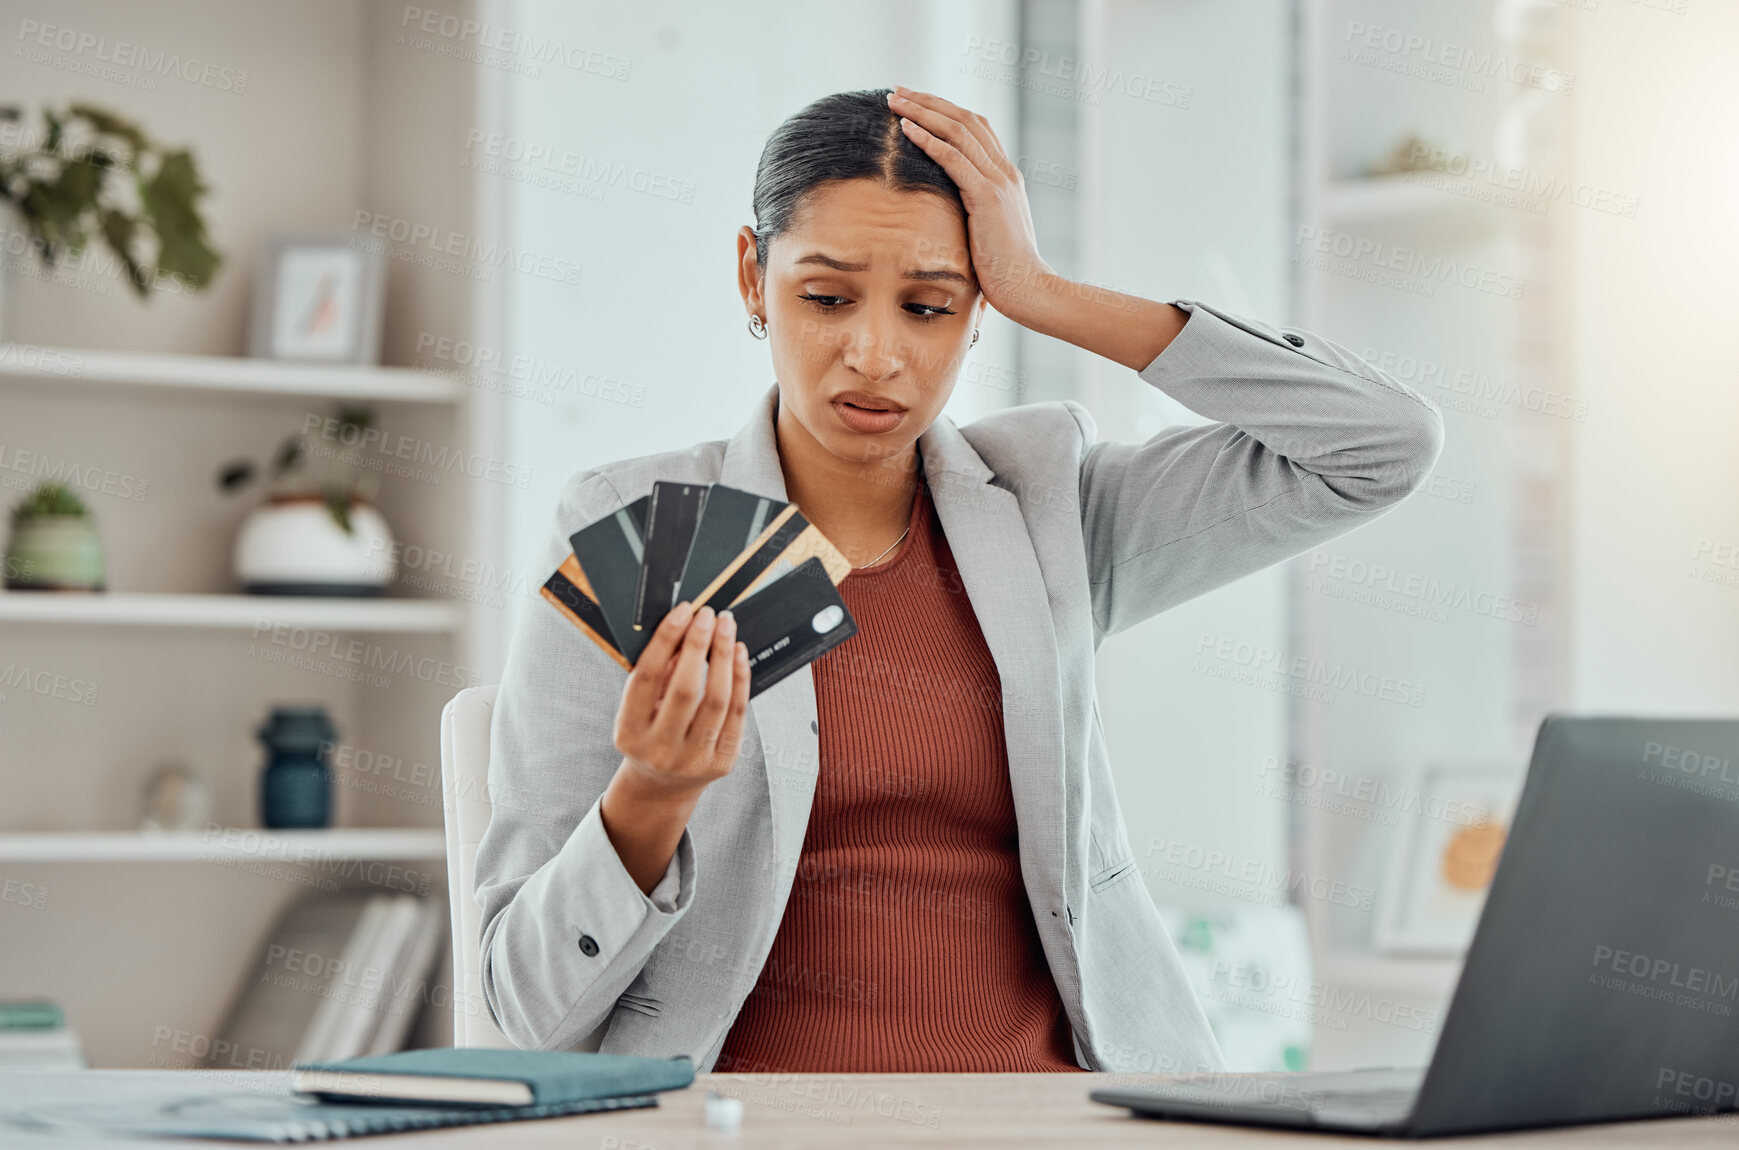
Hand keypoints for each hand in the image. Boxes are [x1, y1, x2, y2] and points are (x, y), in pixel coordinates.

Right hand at [611, 602, 751, 800]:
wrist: (662, 786)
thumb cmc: (649, 736)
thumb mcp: (639, 709)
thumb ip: (658, 674)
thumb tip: (684, 632)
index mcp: (629, 732)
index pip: (647, 678)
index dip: (666, 640)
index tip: (682, 612)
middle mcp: (659, 750)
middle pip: (685, 689)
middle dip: (700, 645)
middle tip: (708, 615)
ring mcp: (692, 760)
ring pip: (717, 700)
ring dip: (724, 657)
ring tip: (726, 628)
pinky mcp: (721, 762)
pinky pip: (737, 714)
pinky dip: (741, 678)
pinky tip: (738, 654)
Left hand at [886, 85, 1055, 322]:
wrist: (1028, 288)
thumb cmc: (1005, 271)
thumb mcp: (988, 232)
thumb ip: (974, 212)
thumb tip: (949, 212)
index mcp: (1006, 176)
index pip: (975, 127)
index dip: (944, 110)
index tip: (914, 103)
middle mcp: (1004, 171)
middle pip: (964, 118)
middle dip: (927, 101)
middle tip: (896, 91)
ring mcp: (998, 181)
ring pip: (957, 131)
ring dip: (922, 112)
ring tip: (893, 101)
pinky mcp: (987, 197)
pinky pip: (954, 158)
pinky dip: (929, 140)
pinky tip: (906, 129)